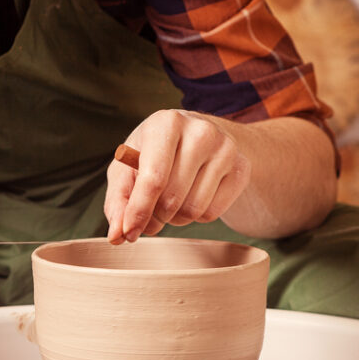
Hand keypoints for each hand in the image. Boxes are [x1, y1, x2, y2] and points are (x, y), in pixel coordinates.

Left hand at [105, 110, 250, 243]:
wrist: (198, 137)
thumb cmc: (153, 154)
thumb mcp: (127, 169)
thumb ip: (118, 201)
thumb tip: (117, 236)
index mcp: (165, 123)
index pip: (153, 179)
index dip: (138, 212)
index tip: (128, 233)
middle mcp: (200, 131)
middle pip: (172, 199)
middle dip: (155, 216)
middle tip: (151, 211)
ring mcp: (225, 148)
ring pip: (193, 210)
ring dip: (176, 218)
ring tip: (171, 202)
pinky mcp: (241, 167)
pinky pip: (213, 213)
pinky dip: (197, 216)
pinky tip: (192, 197)